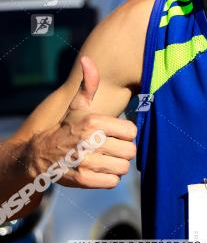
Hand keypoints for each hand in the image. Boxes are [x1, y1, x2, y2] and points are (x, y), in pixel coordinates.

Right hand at [34, 56, 136, 188]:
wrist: (40, 155)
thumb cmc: (66, 128)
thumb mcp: (76, 106)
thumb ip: (88, 85)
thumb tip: (88, 60)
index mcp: (92, 122)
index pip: (131, 131)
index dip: (126, 133)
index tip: (116, 133)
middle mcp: (89, 142)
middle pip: (130, 151)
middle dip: (123, 150)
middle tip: (112, 148)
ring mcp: (86, 162)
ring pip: (123, 167)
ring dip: (117, 165)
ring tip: (106, 159)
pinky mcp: (83, 180)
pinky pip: (112, 182)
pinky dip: (109, 179)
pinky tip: (100, 171)